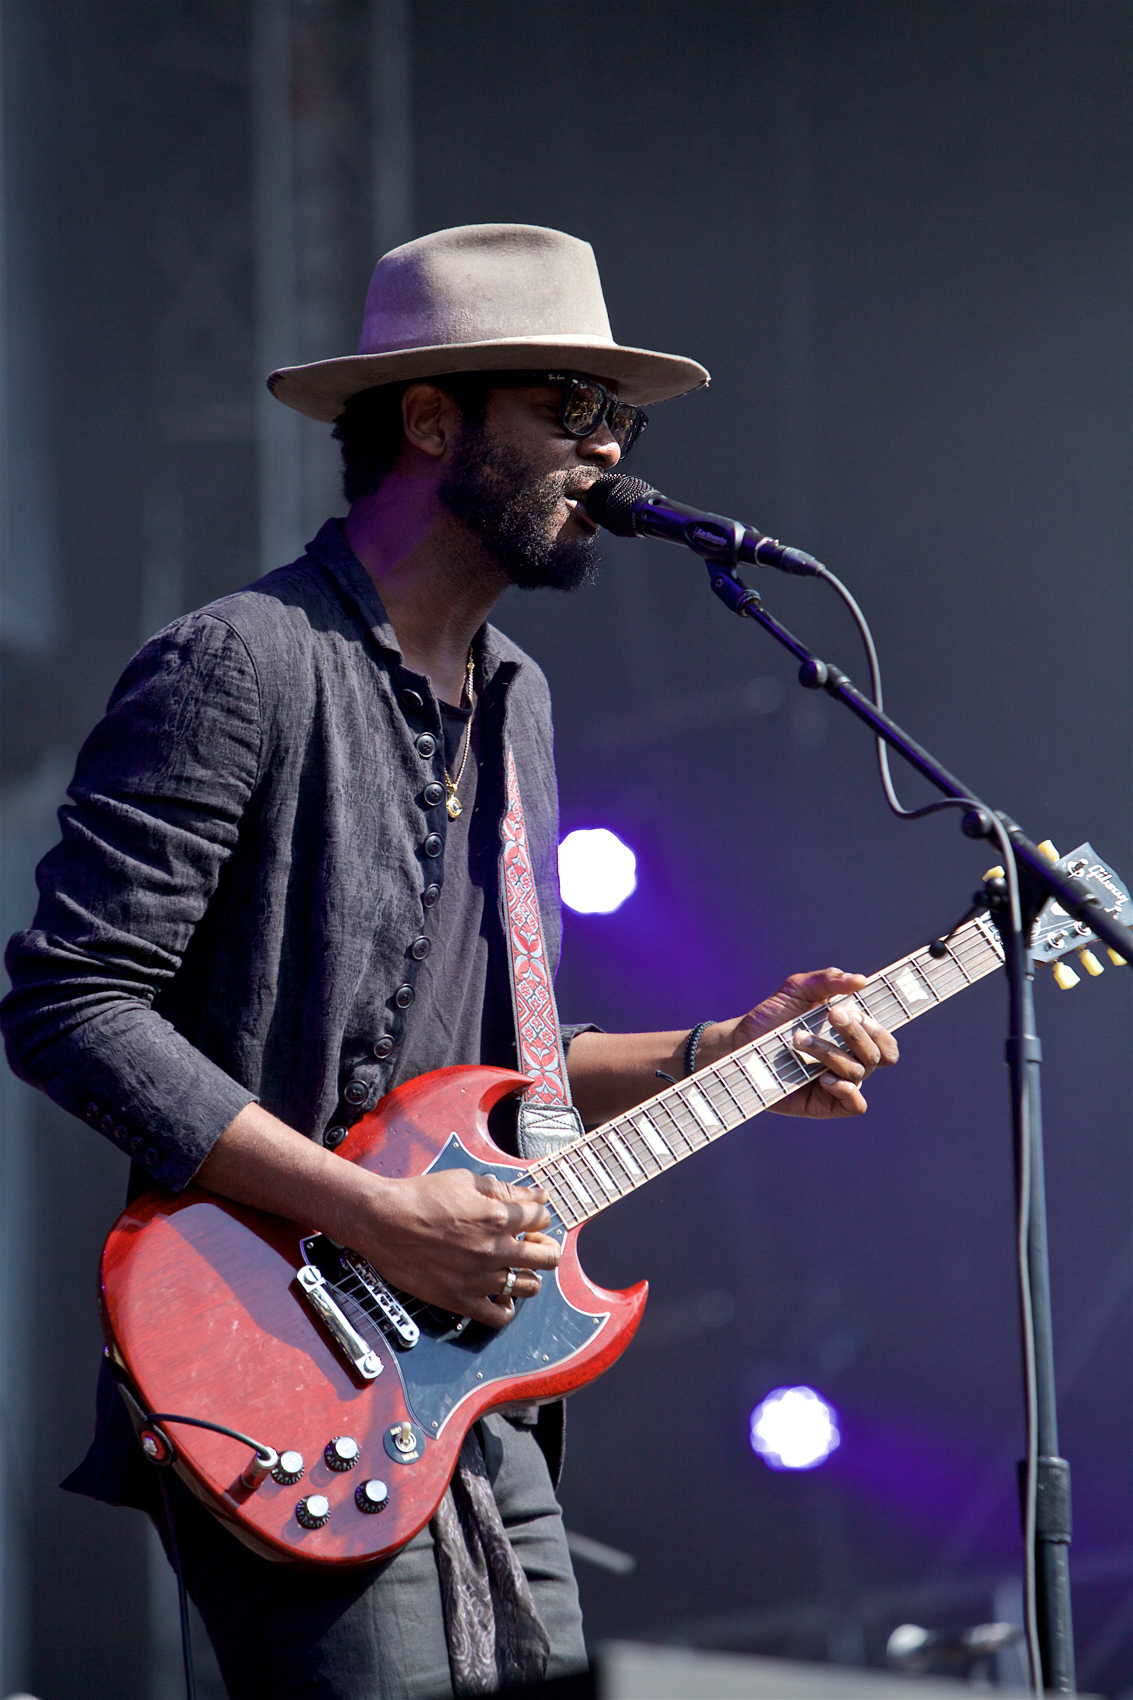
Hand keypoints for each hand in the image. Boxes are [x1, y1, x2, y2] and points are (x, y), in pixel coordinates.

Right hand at [357, 1167, 561, 1327]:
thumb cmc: (420, 1197)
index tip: (531, 1219)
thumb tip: (538, 1194)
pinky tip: (502, 1296)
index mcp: (498, 1217)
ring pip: (530, 1286)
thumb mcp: (466, 1181)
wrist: (383, 1221)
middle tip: (534, 1245)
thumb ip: (506, 1190)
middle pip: (548, 1257)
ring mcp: (480, 1278)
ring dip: (529, 1275)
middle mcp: (494, 1249)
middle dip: (546, 1247)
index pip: (542, 1219)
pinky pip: (499, 1315)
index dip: (538, 1216)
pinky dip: (507, 1308)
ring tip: (517, 1268)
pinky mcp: (461, 1299)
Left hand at [718, 967, 898, 1117]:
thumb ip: (827, 980)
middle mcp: (850, 1058)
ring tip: (799, 1039)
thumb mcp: (796, 990)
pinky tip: (824, 1079)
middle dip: (856, 1033)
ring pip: (858, 1071)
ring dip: (831, 1052)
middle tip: (833, 1015)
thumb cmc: (771, 1017)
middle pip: (877, 1054)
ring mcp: (838, 1081)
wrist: (739, 1043)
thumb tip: (860, 979)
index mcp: (851, 1034)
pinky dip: (847, 1091)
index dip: (880, 1029)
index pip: (884, 1038)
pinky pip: (856, 1104)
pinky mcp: (825, 1103)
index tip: (860, 1013)